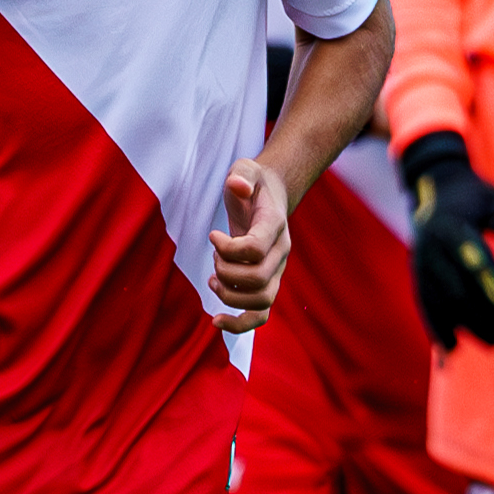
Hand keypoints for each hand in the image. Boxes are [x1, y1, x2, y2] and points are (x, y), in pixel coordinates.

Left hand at [208, 160, 291, 332]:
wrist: (271, 195)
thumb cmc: (254, 183)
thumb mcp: (245, 168)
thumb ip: (241, 175)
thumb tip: (238, 187)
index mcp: (275, 226)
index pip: (255, 249)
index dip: (227, 248)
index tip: (212, 235)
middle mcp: (280, 252)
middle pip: (257, 279)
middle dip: (225, 271)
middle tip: (214, 256)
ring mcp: (276, 271)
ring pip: (261, 302)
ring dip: (229, 295)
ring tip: (212, 278)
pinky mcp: (267, 283)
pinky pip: (260, 315)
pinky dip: (239, 325)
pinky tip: (216, 321)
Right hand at [397, 131, 493, 349]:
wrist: (432, 187)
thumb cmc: (474, 197)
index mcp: (452, 227)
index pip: (476, 263)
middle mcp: (431, 248)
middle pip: (457, 290)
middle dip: (485, 314)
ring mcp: (420, 264)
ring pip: (441, 303)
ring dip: (466, 326)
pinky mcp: (416, 276)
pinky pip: (425, 307)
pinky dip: (437, 329)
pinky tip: (451, 352)